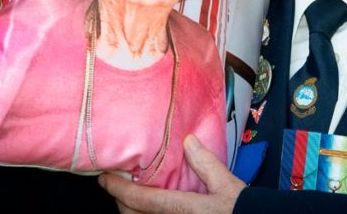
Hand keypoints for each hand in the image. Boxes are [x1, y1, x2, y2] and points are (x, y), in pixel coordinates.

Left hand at [99, 136, 243, 213]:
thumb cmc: (241, 209)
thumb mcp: (228, 184)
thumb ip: (206, 163)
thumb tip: (187, 140)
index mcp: (182, 209)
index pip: (141, 200)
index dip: (118, 189)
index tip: (104, 179)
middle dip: (120, 201)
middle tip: (117, 185)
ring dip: (131, 211)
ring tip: (130, 196)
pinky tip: (148, 209)